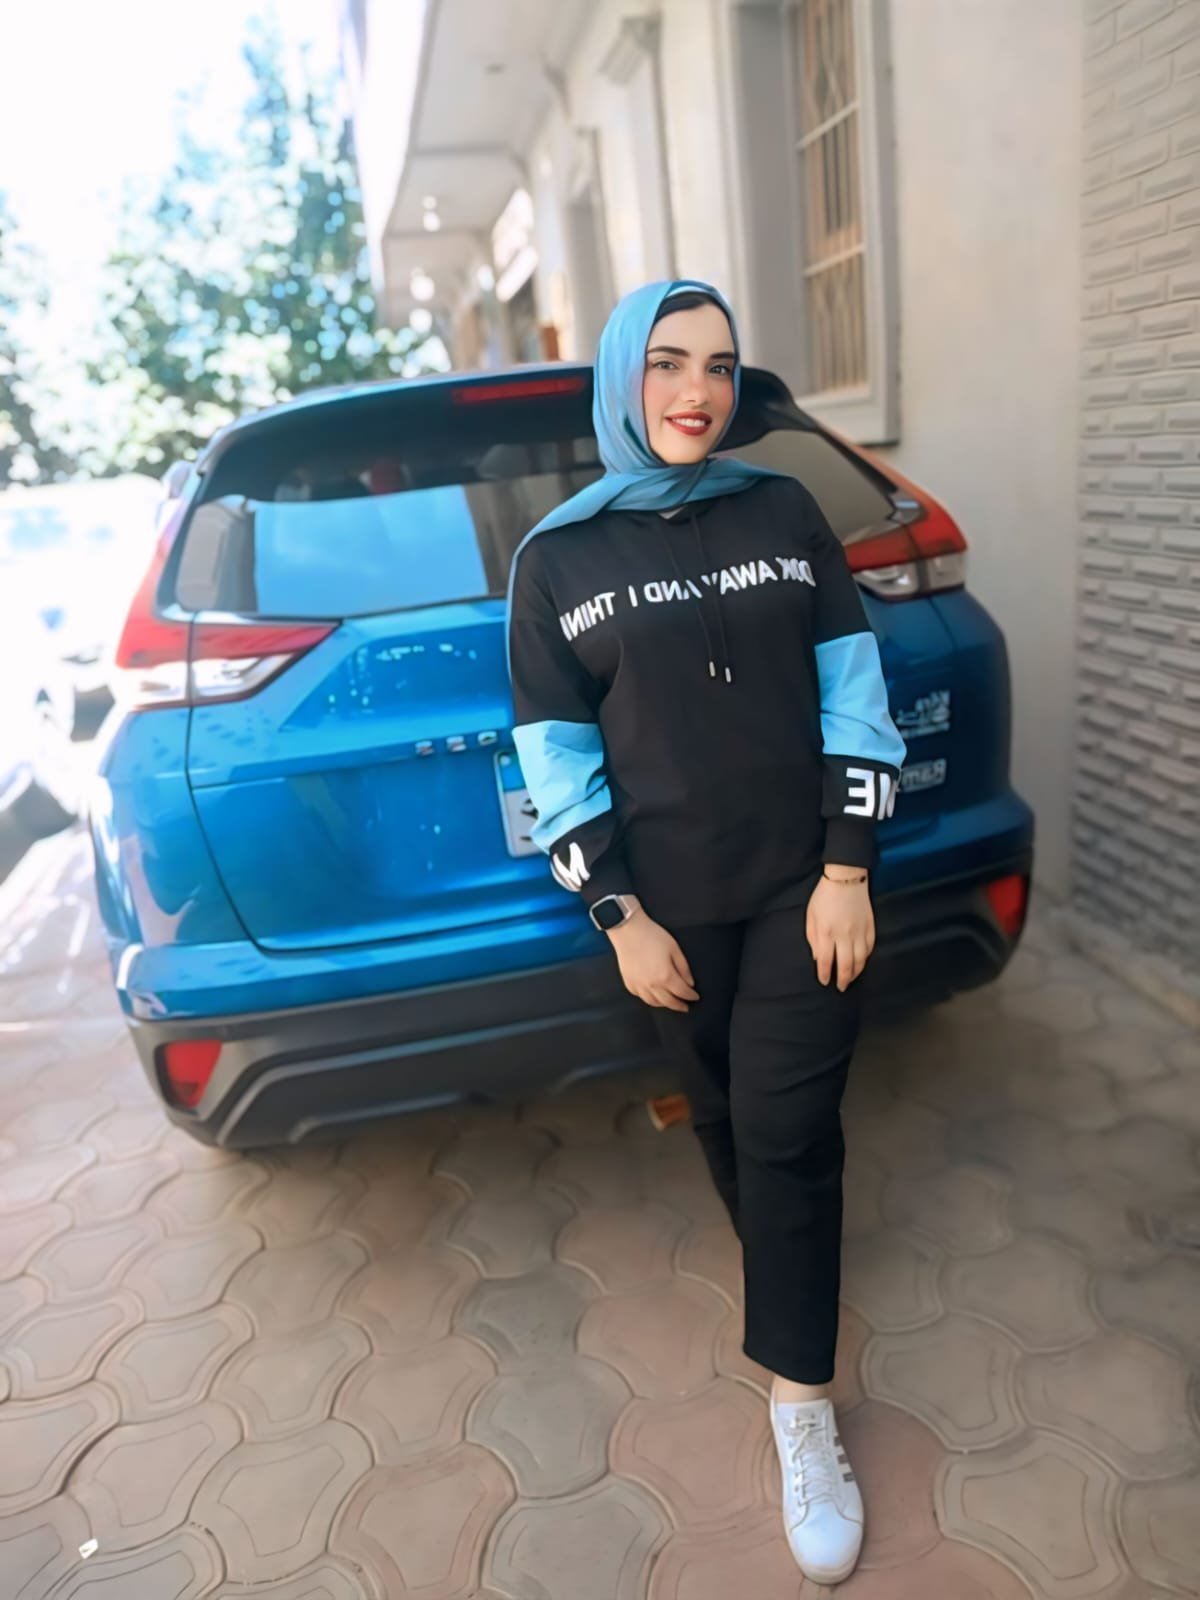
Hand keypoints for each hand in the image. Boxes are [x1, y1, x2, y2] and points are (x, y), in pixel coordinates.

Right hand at [605, 898, 698, 1012]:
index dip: (691, 996)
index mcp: (665, 976)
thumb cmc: (652, 936)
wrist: (628, 930)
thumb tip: (689, 983)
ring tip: (670, 1002)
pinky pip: (640, 996)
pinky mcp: (629, 982)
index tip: (695, 997)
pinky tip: (653, 995)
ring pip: (653, 1002)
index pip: (682, 992)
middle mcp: (651, 985)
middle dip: (679, 1005)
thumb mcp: (674, 948)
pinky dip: (649, 998)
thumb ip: (683, 968)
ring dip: (664, 1004)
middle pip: (669, 1002)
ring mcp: (638, 985)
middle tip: (685, 1007)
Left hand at [806, 869, 874, 991]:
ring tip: (851, 979)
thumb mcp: (811, 916)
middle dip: (843, 980)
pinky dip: (865, 959)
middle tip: (841, 988)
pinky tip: (860, 963)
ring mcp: (860, 931)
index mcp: (827, 932)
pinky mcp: (871, 927)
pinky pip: (869, 948)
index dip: (825, 974)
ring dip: (856, 973)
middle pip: (846, 965)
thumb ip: (813, 939)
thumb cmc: (824, 896)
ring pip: (861, 960)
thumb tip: (818, 958)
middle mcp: (844, 935)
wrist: (846, 878)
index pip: (826, 961)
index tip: (824, 982)